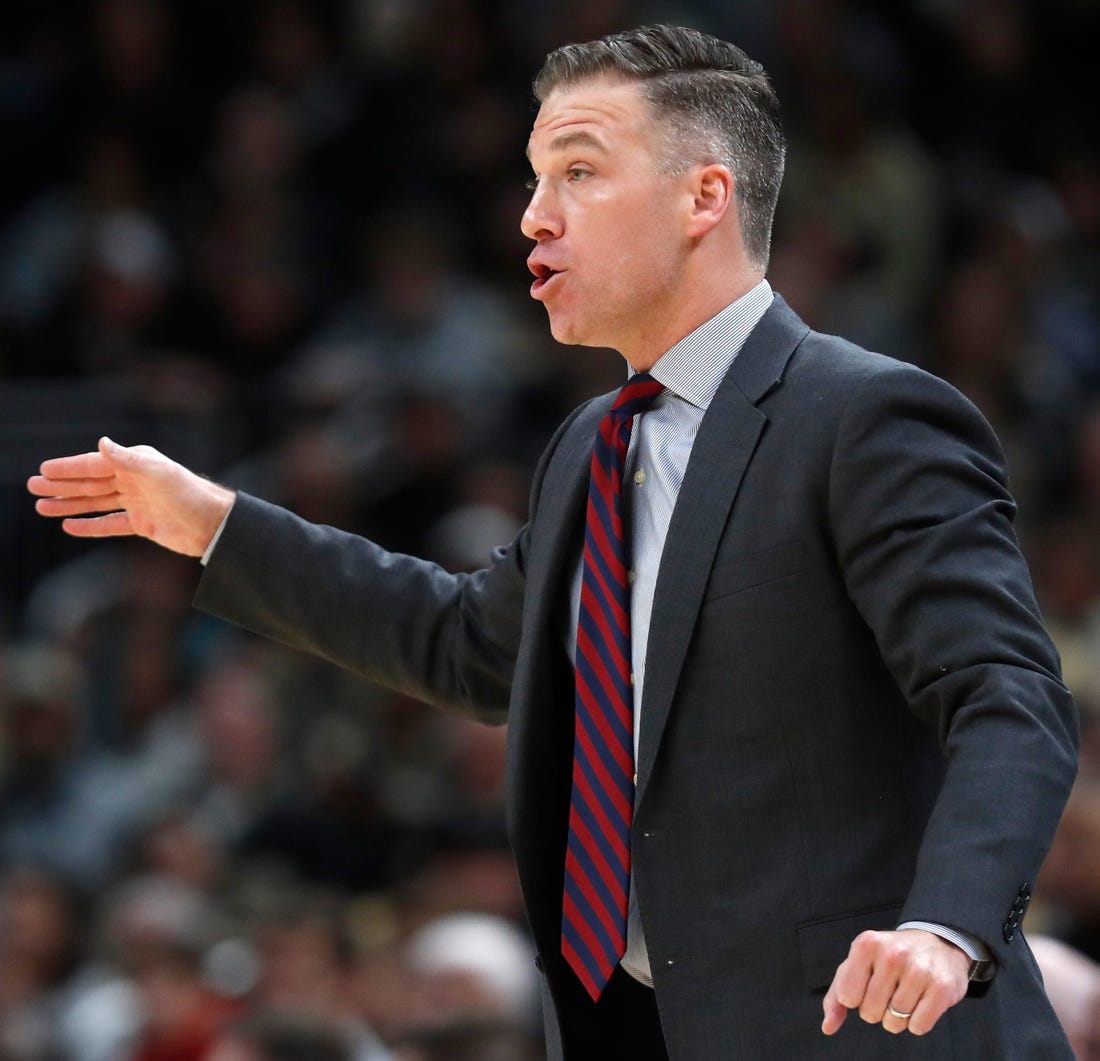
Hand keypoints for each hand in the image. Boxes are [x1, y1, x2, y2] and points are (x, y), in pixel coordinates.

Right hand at [27, 436, 234, 557]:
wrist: (215, 525)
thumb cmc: (191, 494)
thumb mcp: (159, 474)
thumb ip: (128, 460)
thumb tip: (102, 442)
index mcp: (137, 464)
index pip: (95, 464)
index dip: (69, 467)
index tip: (44, 470)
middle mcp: (135, 481)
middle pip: (91, 483)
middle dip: (62, 485)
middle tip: (33, 487)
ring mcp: (138, 503)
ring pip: (96, 503)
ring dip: (70, 504)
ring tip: (43, 507)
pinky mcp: (143, 524)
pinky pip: (110, 524)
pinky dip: (91, 525)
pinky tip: (70, 526)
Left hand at [821, 928, 969, 1037]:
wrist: (938, 942)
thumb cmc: (890, 957)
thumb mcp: (858, 964)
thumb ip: (836, 996)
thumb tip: (828, 1026)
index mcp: (867, 943)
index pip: (847, 997)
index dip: (856, 998)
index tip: (867, 984)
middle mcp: (893, 954)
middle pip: (870, 1013)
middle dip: (877, 1008)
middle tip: (889, 988)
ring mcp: (919, 970)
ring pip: (894, 1022)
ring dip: (897, 1017)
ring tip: (905, 994)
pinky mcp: (942, 988)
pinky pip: (918, 1027)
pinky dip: (917, 1022)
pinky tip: (921, 1001)